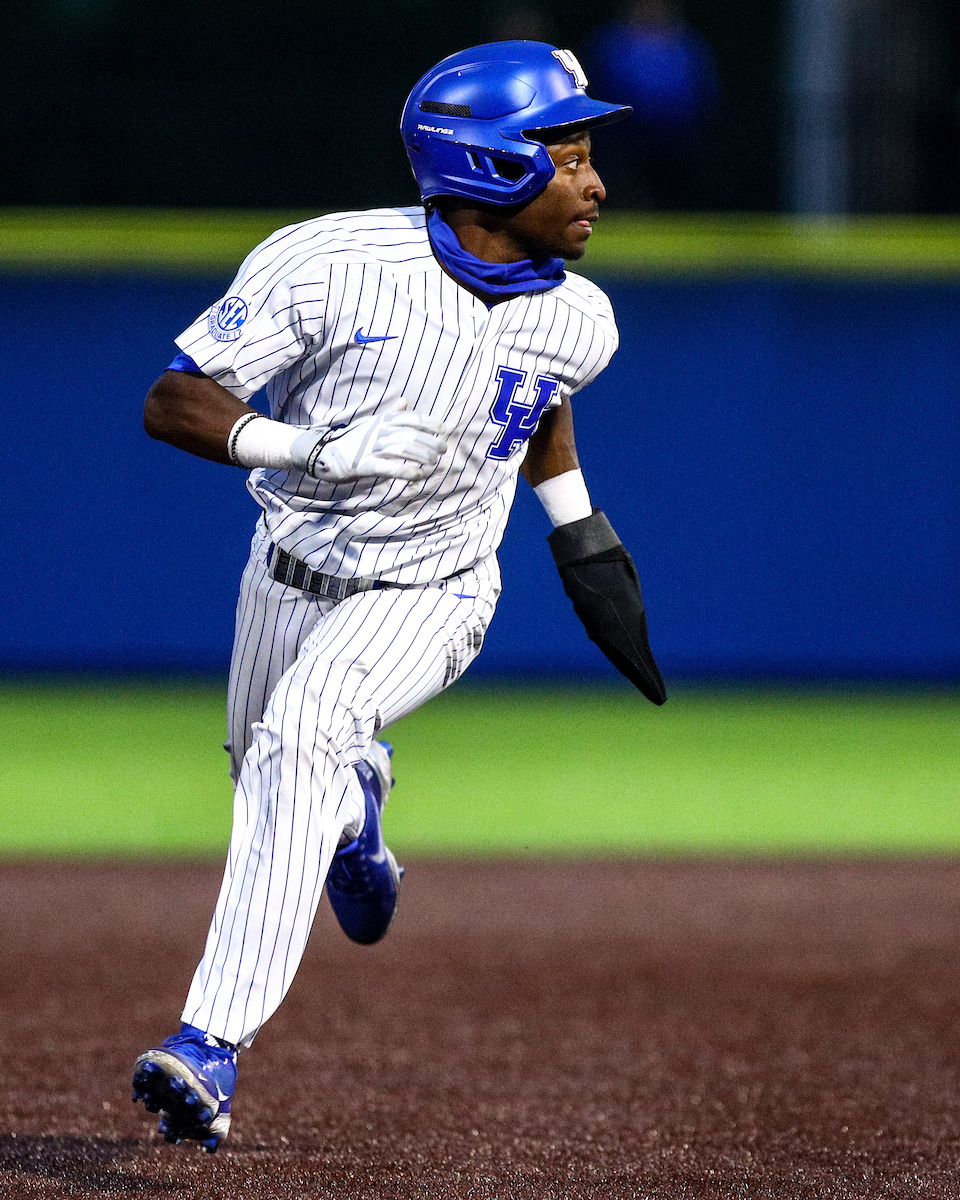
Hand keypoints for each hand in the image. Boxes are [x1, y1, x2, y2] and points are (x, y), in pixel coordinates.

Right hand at [289, 403, 448, 482]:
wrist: (321, 453)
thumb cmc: (350, 440)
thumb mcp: (371, 423)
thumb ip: (390, 414)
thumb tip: (405, 400)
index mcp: (380, 421)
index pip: (410, 418)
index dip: (429, 422)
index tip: (444, 429)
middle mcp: (377, 431)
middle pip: (410, 433)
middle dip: (430, 441)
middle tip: (443, 449)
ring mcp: (370, 447)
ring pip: (402, 449)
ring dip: (422, 456)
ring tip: (434, 463)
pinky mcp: (364, 465)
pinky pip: (390, 467)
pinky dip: (407, 471)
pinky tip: (419, 475)